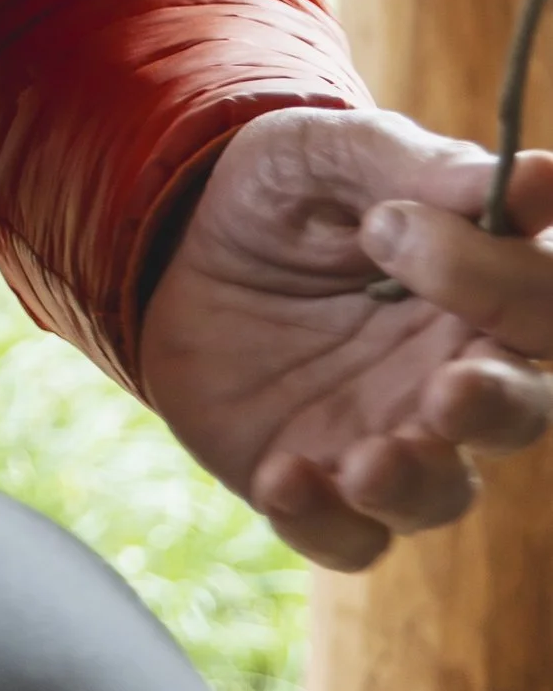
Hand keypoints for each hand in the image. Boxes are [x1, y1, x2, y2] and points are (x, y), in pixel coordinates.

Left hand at [140, 105, 552, 568]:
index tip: (394, 227)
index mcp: (485, 290)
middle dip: (494, 405)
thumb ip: (424, 169)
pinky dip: (324, 523)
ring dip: (413, 484)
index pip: (541, 302)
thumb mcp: (334, 154)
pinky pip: (348, 537)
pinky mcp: (323, 486)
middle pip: (521, 412)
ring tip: (364, 464)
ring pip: (444, 493)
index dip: (495, 277)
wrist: (175, 242)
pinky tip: (281, 478)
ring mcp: (393, 437)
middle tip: (448, 392)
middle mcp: (457, 372)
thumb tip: (542, 178)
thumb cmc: (283, 190)